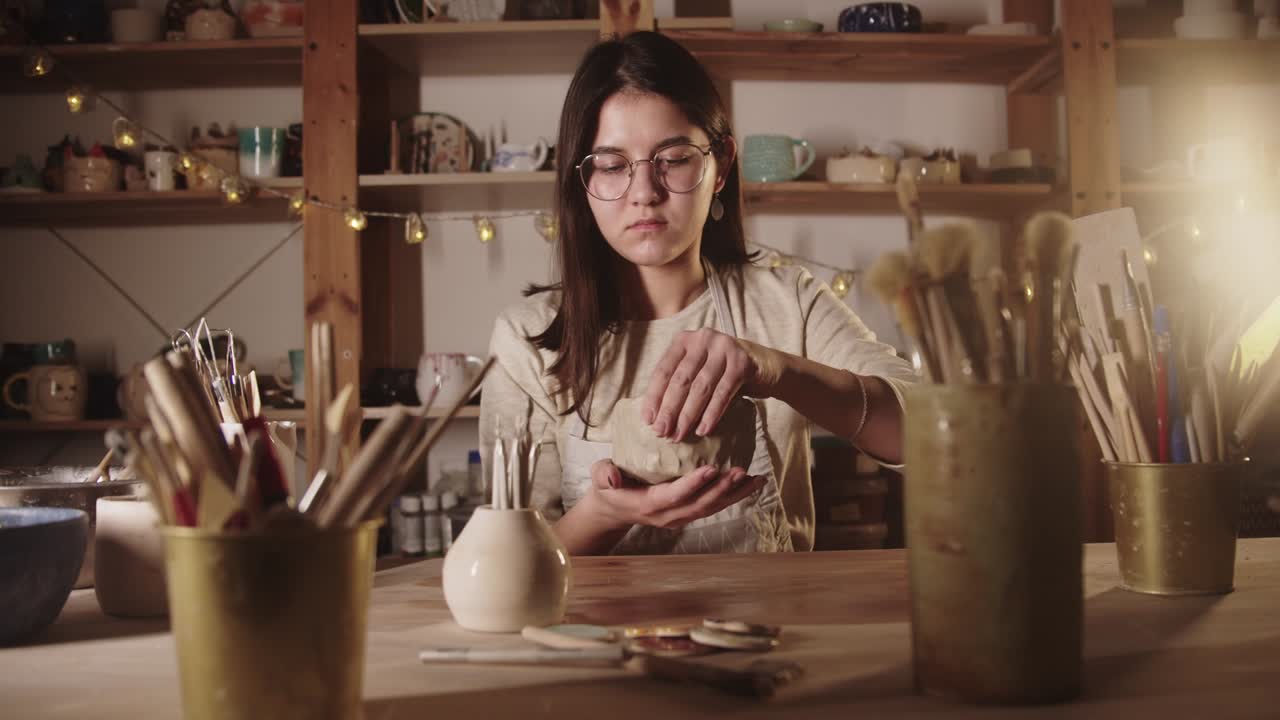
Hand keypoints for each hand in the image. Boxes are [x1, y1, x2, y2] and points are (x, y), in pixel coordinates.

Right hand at [585, 459, 765, 530]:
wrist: (614, 507)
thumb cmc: (609, 486)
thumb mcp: (600, 477)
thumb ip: (605, 475)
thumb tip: (612, 478)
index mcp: (648, 505)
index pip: (674, 496)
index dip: (692, 484)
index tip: (710, 469)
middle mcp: (669, 515)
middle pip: (700, 505)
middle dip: (722, 490)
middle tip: (740, 471)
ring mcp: (681, 516)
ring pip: (712, 508)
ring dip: (735, 494)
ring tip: (755, 478)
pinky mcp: (689, 512)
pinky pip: (714, 505)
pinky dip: (735, 495)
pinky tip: (752, 482)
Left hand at [641, 329, 782, 441]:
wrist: (763, 365)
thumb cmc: (721, 372)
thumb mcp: (697, 370)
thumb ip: (678, 385)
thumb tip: (655, 418)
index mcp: (685, 340)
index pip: (663, 370)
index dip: (654, 396)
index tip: (648, 421)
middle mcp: (703, 339)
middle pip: (681, 380)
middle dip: (669, 409)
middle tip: (661, 432)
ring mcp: (724, 348)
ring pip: (700, 387)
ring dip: (688, 415)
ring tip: (679, 436)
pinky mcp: (742, 362)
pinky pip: (723, 393)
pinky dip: (711, 414)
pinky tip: (703, 430)